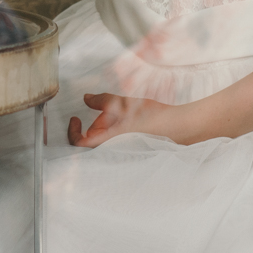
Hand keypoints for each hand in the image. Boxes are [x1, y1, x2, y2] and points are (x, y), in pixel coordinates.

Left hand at [68, 92, 182, 147]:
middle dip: (95, 126)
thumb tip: (87, 98)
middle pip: (93, 142)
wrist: (179, 127)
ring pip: (106, 142)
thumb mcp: (122, 104)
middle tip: (102, 112)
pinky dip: (118, 131)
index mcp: (106, 144)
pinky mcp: (134, 152)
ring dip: (108, 127)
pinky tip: (129, 119)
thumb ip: (101, 101)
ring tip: (120, 113)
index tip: (75, 118)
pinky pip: (118, 143)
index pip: (78, 144)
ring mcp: (124, 154)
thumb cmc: (151, 118)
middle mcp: (114, 153)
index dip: (73, 132)